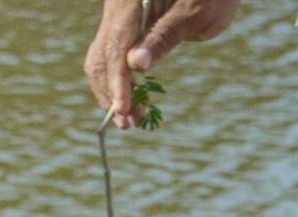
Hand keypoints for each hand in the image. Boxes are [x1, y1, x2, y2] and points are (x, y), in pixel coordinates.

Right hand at [84, 0, 241, 128]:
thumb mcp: (194, 15)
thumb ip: (163, 36)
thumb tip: (134, 64)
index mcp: (129, 0)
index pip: (116, 45)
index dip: (117, 80)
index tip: (123, 110)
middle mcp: (117, 7)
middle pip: (102, 55)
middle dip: (112, 92)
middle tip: (128, 123)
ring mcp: (118, 17)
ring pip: (102, 59)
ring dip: (112, 91)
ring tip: (131, 118)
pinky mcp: (124, 27)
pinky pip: (111, 57)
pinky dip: (118, 81)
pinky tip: (132, 100)